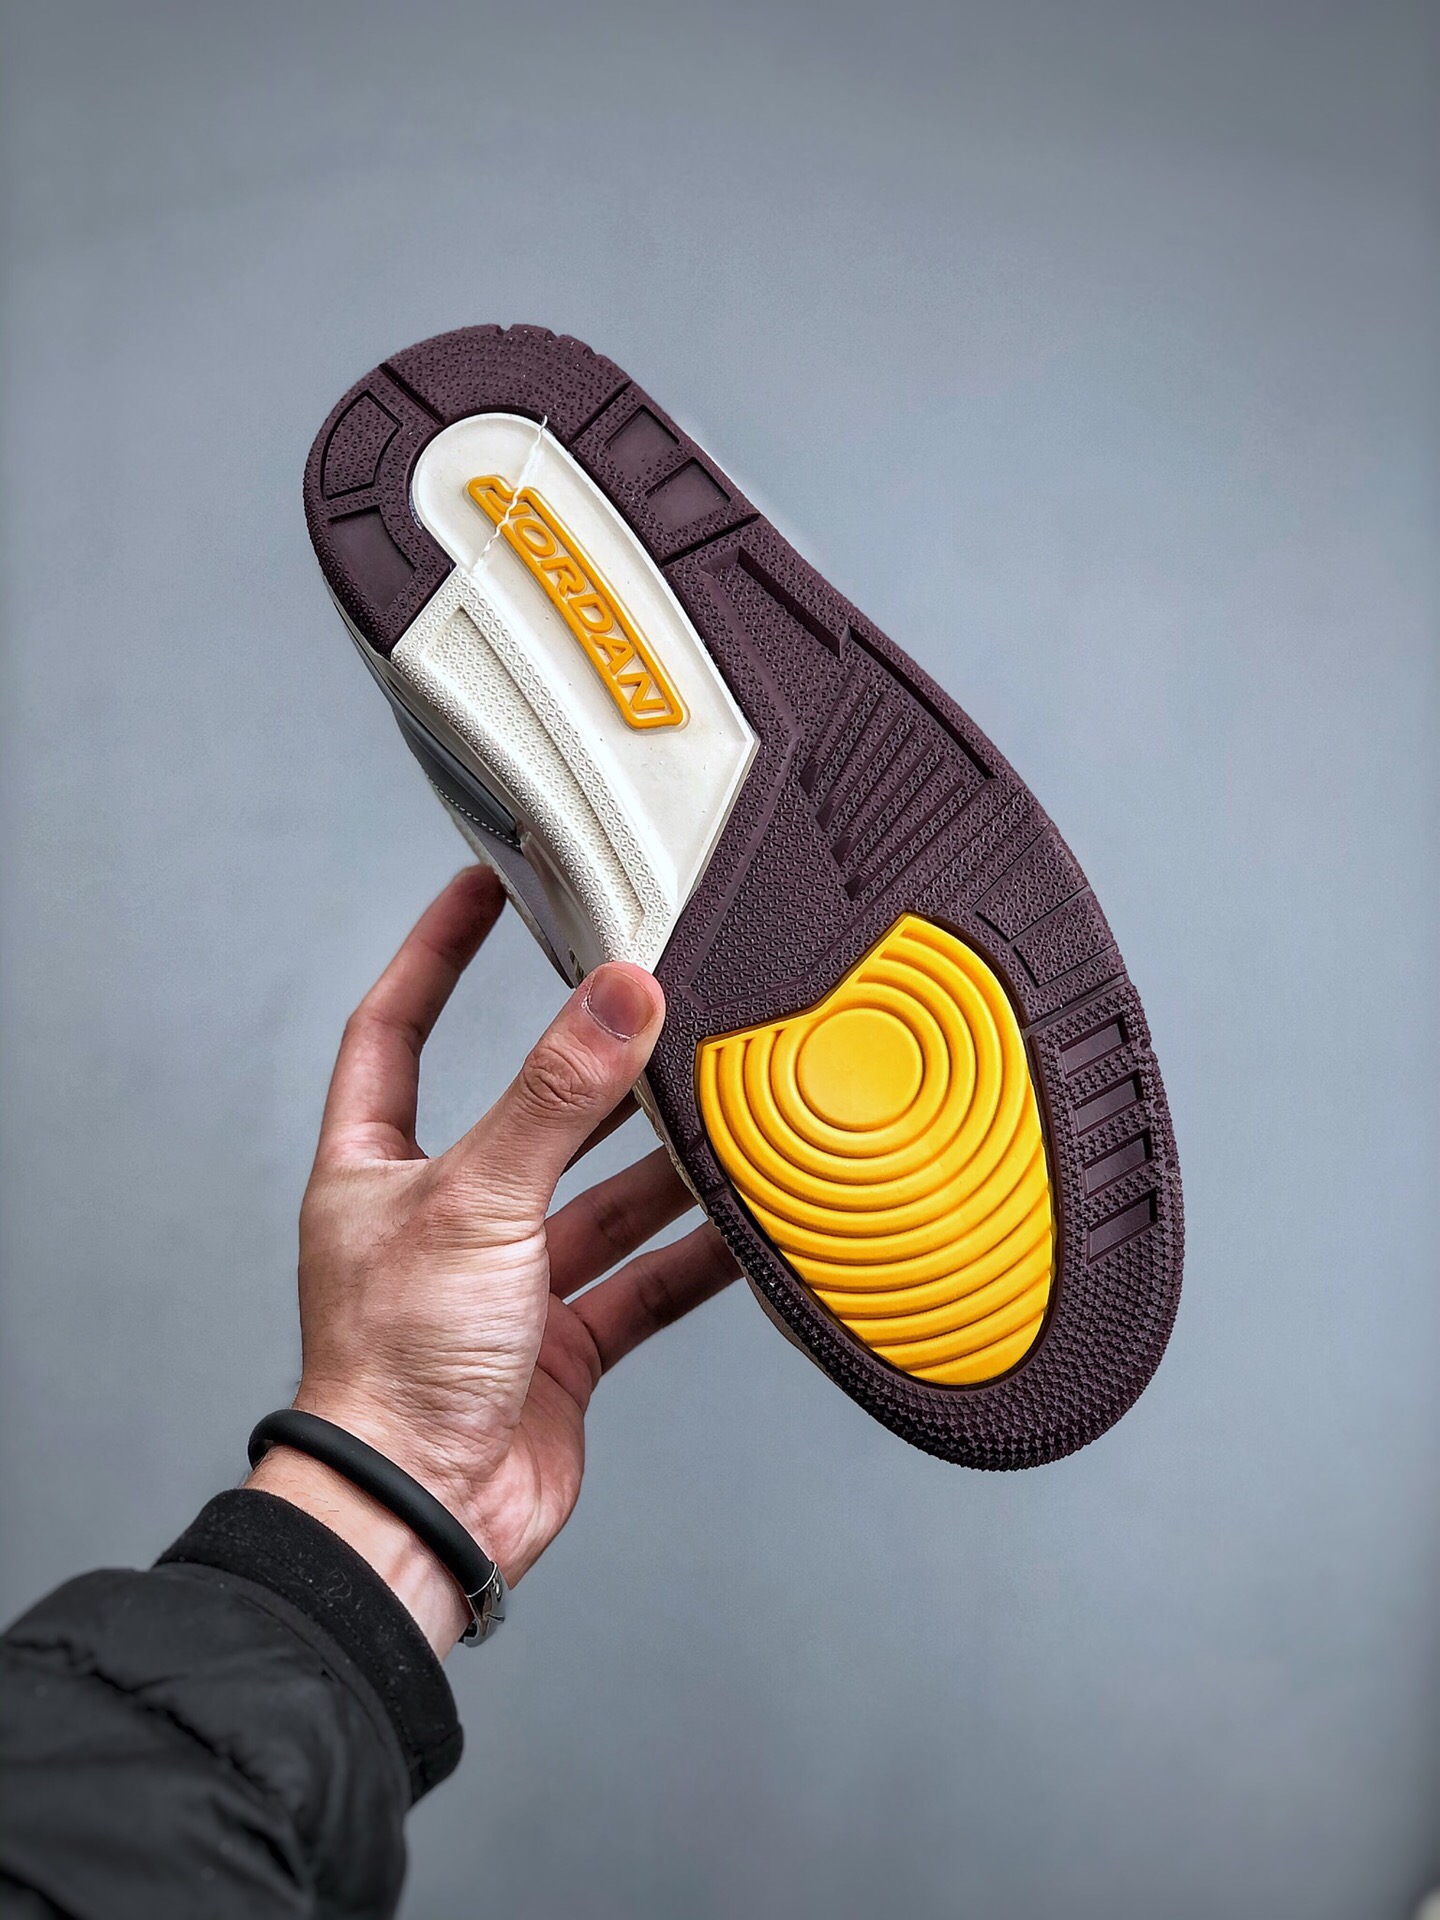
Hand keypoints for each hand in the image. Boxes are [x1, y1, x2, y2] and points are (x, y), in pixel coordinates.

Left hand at [247, 867, 737, 1650]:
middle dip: (593, 1068)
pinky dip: (695, 1255)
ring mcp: (506, 1283)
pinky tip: (749, 1223)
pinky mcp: (562, 1344)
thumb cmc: (395, 1368)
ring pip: (601, 1199)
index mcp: (377, 1169)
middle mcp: (442, 1216)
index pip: (398, 1026)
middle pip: (528, 1113)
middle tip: (660, 1000)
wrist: (420, 1520)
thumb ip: (556, 1096)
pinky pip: (642, 1280)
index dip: (439, 951)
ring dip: (662, 1163)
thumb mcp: (477, 1201)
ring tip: (731, 1103)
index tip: (488, 884)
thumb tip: (619, 991)